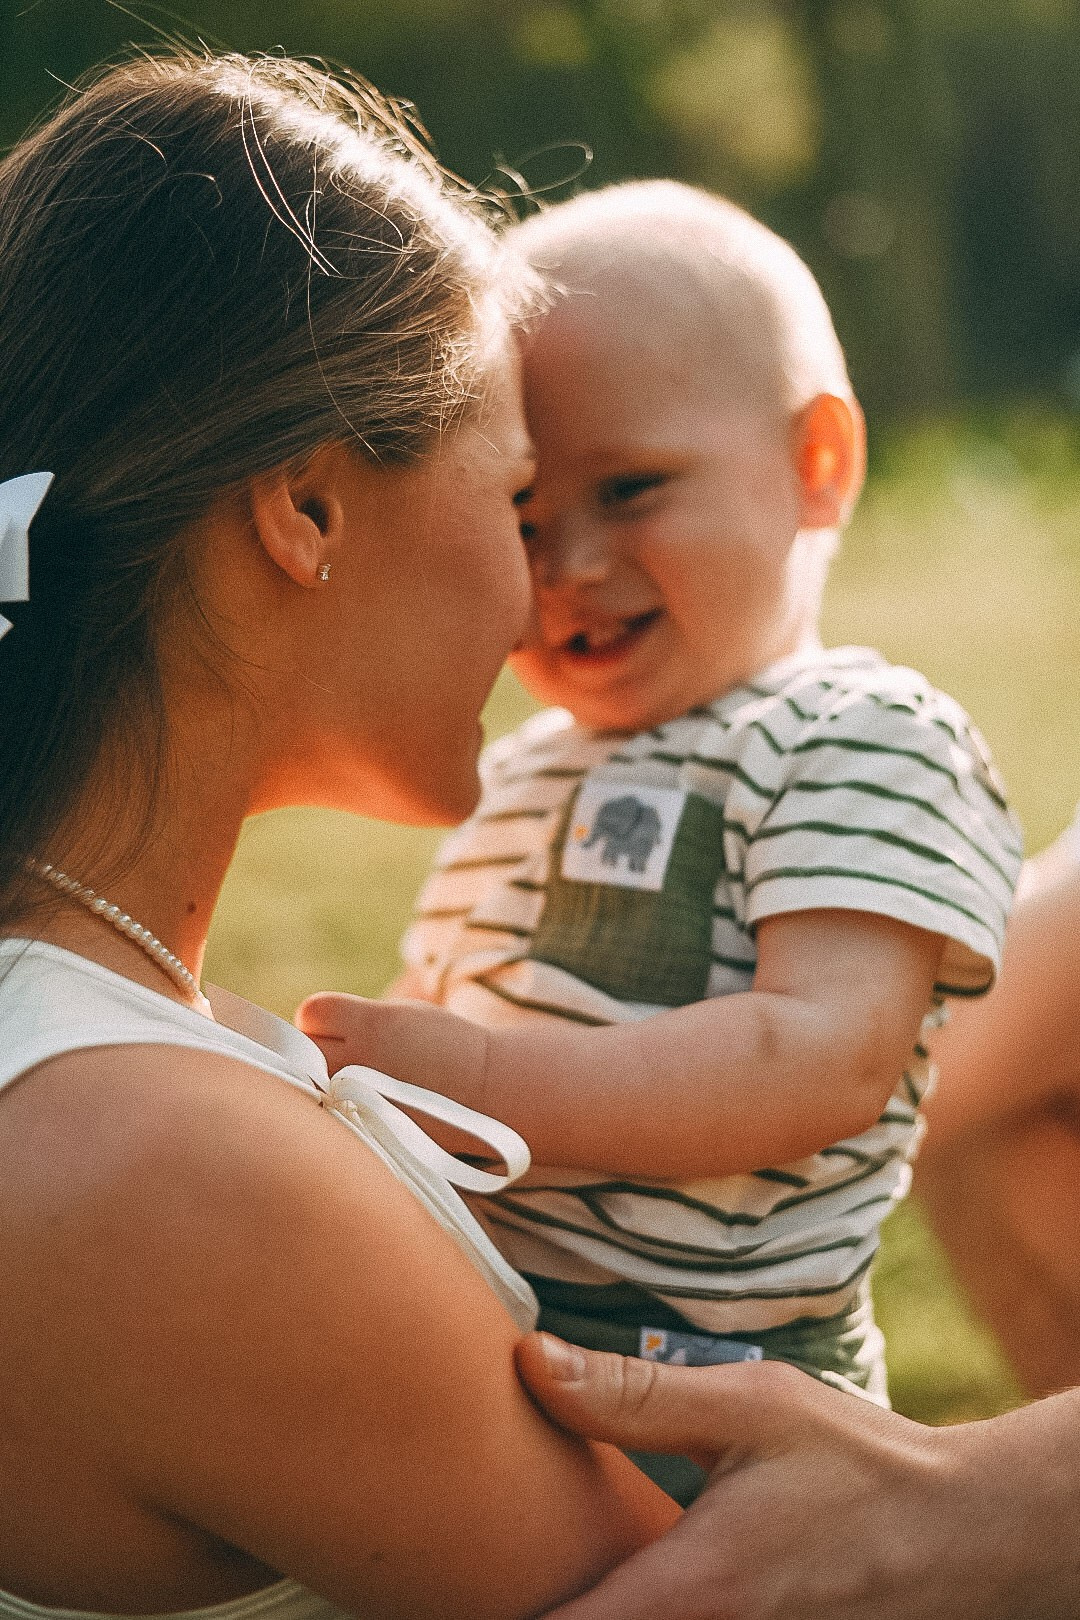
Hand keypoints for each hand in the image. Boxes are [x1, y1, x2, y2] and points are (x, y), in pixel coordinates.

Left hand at [296, 990, 488, 1111]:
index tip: (342, 1031)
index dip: (323, 1022)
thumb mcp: (403, 1015)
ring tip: (358, 1090)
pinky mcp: (367, 1135)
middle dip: (320, 1054)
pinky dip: (340, 1118)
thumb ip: (355, 1020)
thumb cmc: (444, 1048)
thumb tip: (304, 1033)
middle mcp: (361, 1063)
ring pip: (310, 1091)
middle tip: (350, 1063)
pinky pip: (329, 1123)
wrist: (490, 1096)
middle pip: (303, 1053)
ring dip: (323, 1088)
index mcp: (374, 1025)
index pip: (310, 1014)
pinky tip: (364, 1114)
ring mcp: (361, 1104)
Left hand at [515, 1333, 1075, 1619]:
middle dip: (523, 1604)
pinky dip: (619, 1613)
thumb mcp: (750, 1405)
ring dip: (573, 1609)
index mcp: (691, 1590)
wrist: (958, 1533)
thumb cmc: (854, 1462)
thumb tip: (527, 1362)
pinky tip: (600, 1575)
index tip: (435, 1583)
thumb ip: (635, 1393)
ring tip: (525, 1560)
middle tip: (471, 1557)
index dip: (492, 1613)